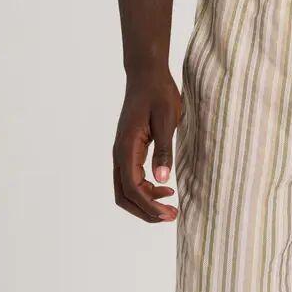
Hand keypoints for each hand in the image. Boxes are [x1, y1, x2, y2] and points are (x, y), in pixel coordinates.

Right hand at [113, 68, 180, 222]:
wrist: (146, 75)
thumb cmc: (159, 94)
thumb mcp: (168, 121)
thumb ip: (164, 150)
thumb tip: (162, 178)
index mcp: (126, 147)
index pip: (132, 188)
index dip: (150, 206)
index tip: (170, 213)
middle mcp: (119, 153)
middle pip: (124, 196)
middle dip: (146, 212)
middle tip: (172, 216)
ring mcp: (122, 154)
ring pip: (126, 191)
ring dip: (146, 204)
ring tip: (171, 206)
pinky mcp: (129, 153)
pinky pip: (131, 181)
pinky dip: (146, 192)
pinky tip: (165, 188)